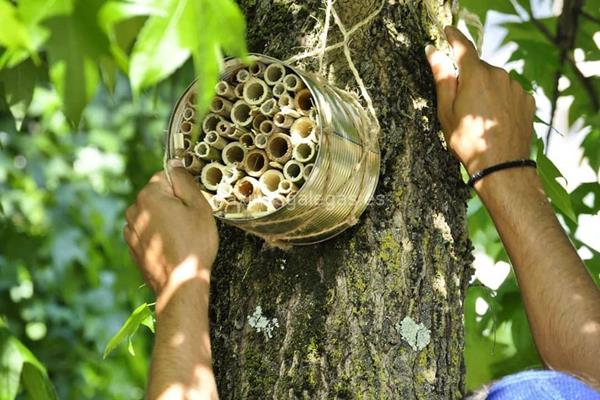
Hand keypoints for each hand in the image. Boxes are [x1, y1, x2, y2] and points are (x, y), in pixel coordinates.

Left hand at [124, 160, 217, 295]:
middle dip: (173, 205)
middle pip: (158, 195)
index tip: (191, 207)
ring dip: (165, 220)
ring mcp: (130, 229)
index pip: (165, 176)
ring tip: (181, 238)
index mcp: (149, 195)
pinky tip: (171, 247)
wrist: (180, 283)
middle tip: (190, 224)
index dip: (182, 190)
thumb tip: (174, 163)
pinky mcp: (132, 246)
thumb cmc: (194, 245)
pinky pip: (148, 230)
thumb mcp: (199, 207)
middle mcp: (134, 209)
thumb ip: (184, 180)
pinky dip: (158, 235)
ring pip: (153, 213)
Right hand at [425, 26, 535, 174]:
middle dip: (468, 77)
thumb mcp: (447, 110)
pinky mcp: (527, 100)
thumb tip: (433, 52)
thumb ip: (442, 77)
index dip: (453, 37)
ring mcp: (516, 87)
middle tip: (459, 102)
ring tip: (478, 116)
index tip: (447, 31)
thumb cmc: (467, 141)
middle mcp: (499, 75)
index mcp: (476, 76)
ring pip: (494, 80)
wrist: (501, 165)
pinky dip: (499, 99)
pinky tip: (493, 120)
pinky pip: (508, 92)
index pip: (463, 47)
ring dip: (485, 89)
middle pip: (478, 67)